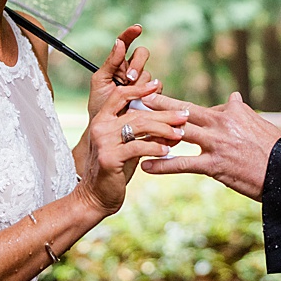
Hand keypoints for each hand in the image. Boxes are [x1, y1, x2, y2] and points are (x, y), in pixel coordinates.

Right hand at [74, 92, 189, 215]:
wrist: (96, 196)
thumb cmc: (116, 169)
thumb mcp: (128, 145)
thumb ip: (143, 131)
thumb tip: (172, 122)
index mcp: (102, 119)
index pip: (120, 95)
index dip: (139, 89)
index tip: (157, 84)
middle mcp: (100, 126)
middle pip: (137, 112)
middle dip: (164, 114)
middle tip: (184, 116)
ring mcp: (103, 141)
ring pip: (139, 126)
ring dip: (164, 129)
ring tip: (180, 134)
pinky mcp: (109, 157)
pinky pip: (137, 147)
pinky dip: (155, 147)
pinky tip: (167, 150)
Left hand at [88, 25, 155, 116]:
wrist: (110, 129)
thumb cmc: (100, 105)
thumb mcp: (100, 81)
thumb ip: (110, 62)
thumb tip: (119, 42)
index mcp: (117, 64)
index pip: (125, 43)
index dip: (131, 34)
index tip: (137, 28)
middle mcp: (132, 70)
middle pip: (142, 55)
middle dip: (137, 64)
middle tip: (128, 78)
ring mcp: (143, 82)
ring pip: (149, 73)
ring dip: (140, 84)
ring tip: (130, 98)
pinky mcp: (152, 94)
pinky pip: (157, 87)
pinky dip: (150, 93)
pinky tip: (141, 102)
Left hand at [143, 92, 280, 200]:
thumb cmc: (275, 148)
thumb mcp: (259, 123)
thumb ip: (240, 111)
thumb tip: (233, 97)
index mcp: (231, 111)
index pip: (200, 107)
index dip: (179, 106)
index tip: (162, 99)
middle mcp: (220, 123)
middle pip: (183, 110)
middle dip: (159, 103)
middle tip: (139, 95)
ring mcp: (215, 144)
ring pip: (178, 132)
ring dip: (154, 129)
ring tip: (134, 128)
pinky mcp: (214, 165)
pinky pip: (182, 164)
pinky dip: (162, 165)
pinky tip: (146, 167)